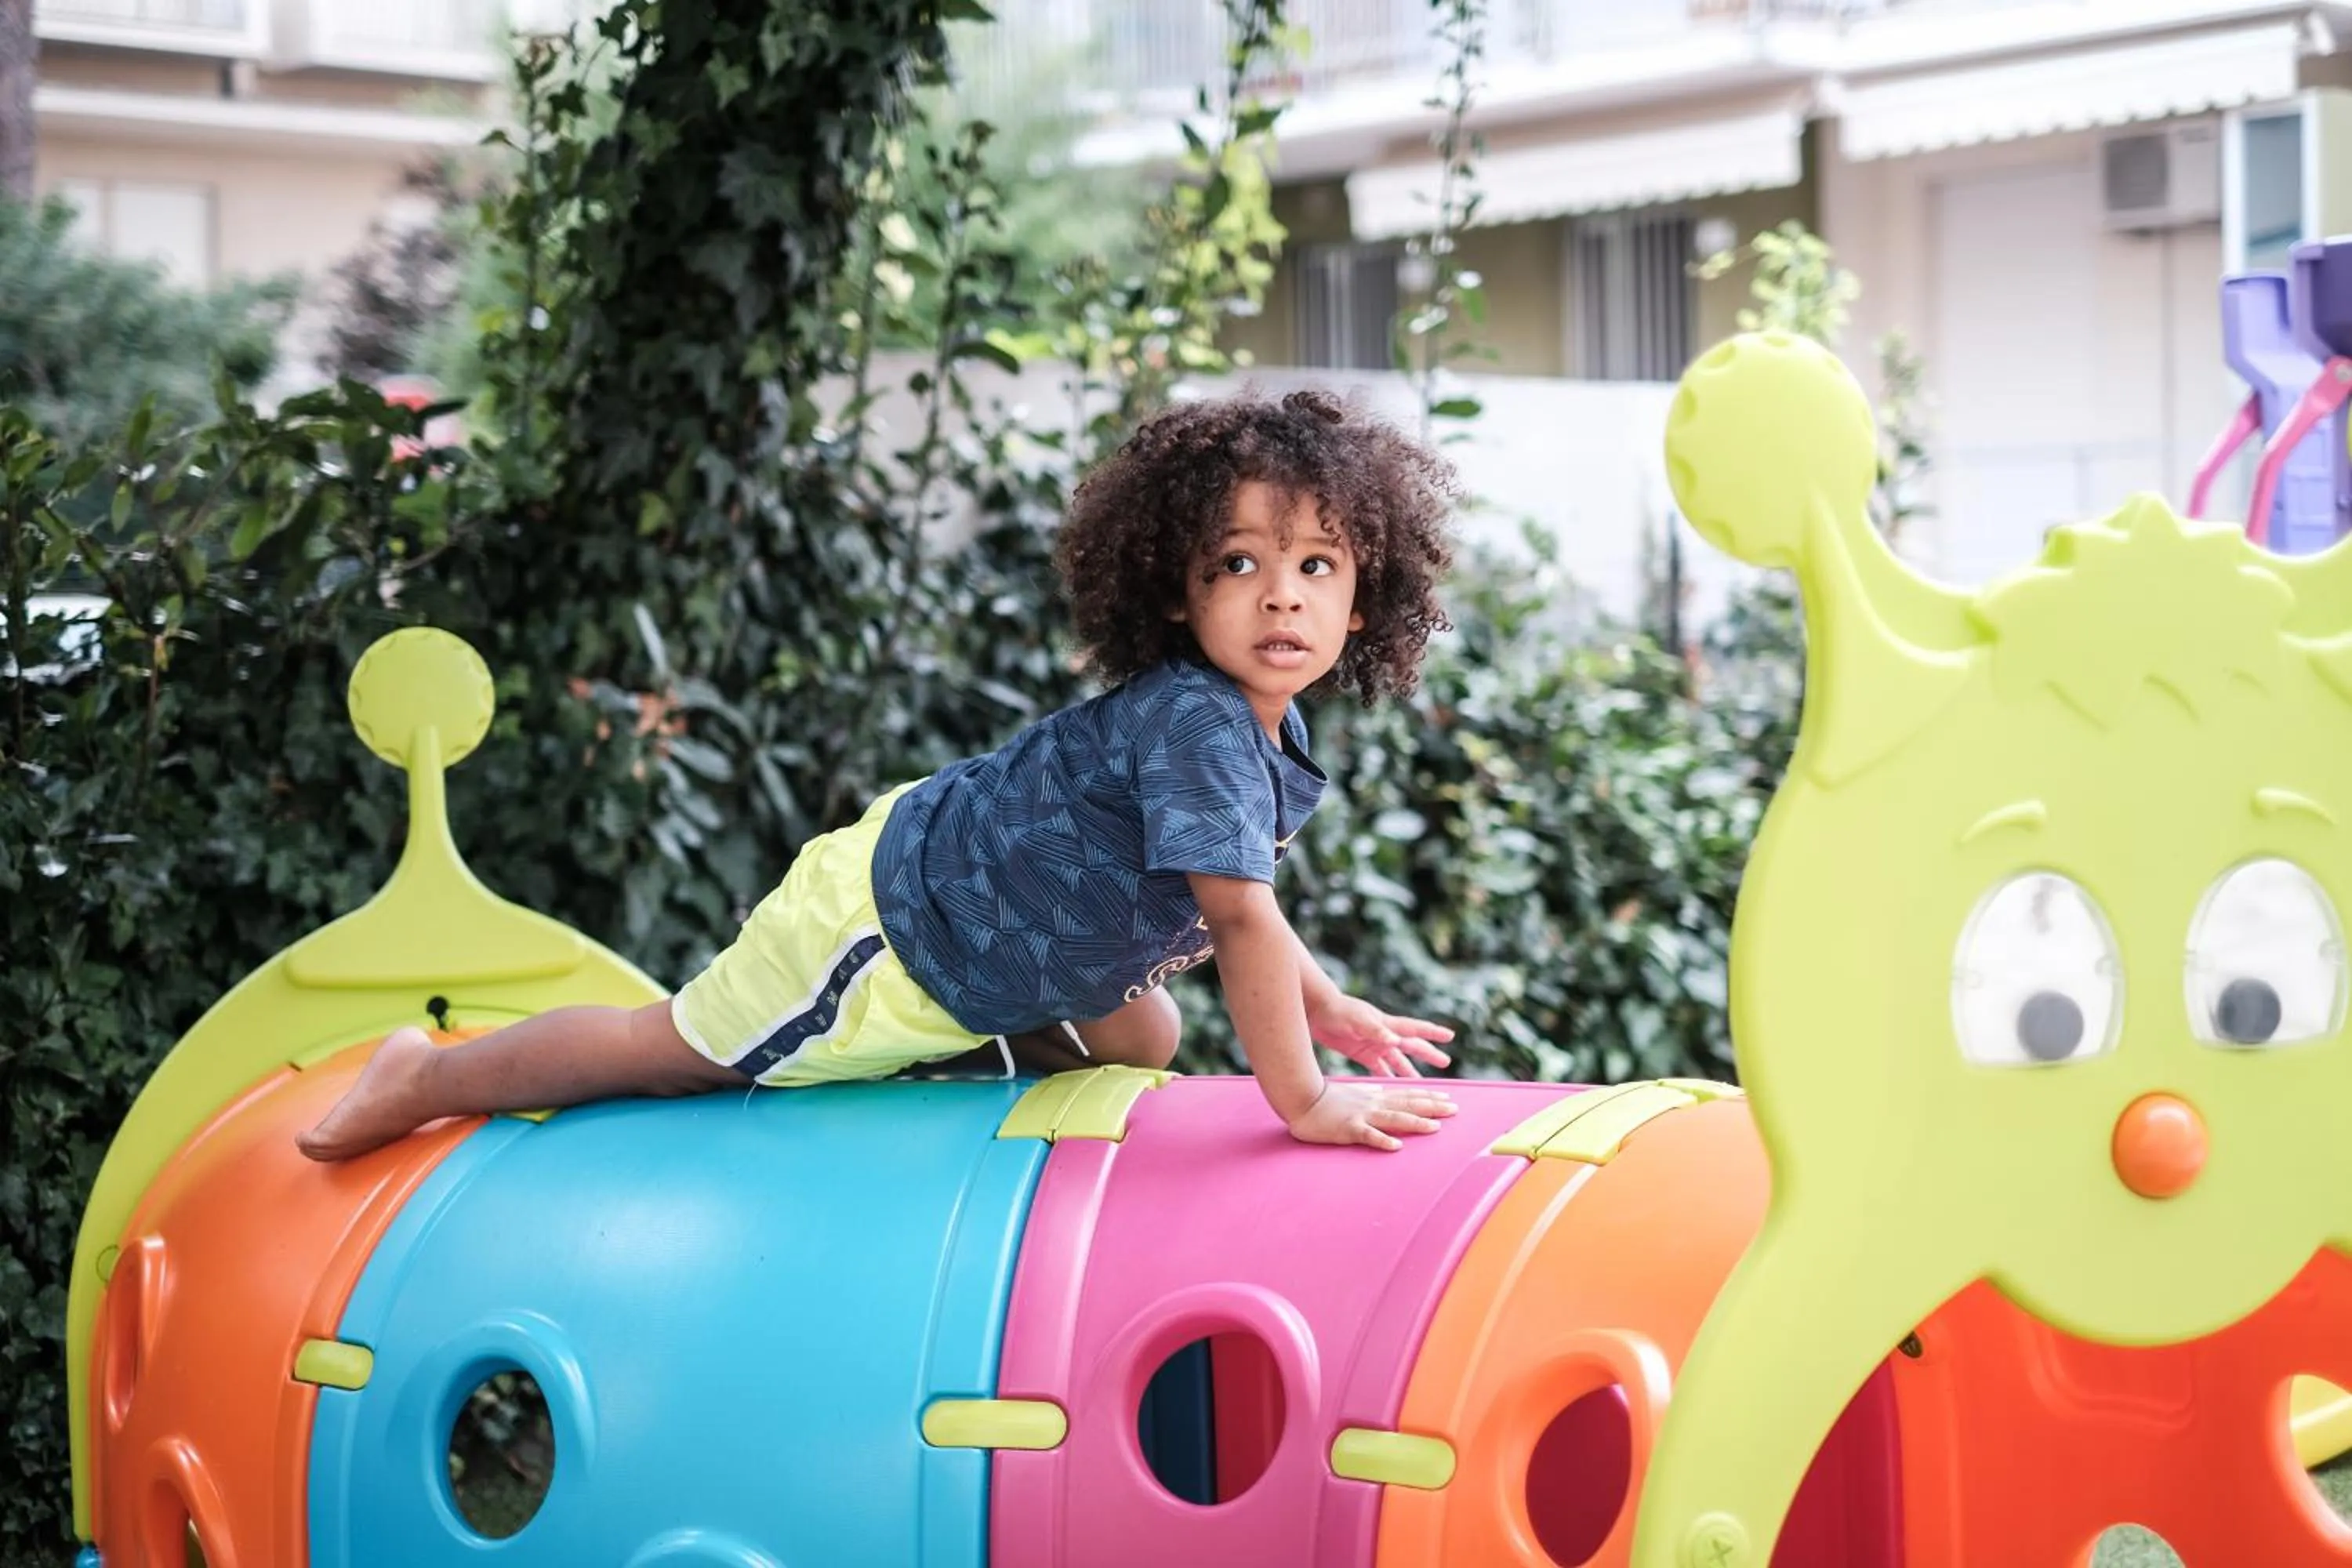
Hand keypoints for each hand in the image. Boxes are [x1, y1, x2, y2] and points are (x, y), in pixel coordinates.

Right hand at [1285, 1079, 1456, 1151]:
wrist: (1301, 1099)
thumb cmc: (1325, 1098)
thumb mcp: (1354, 1093)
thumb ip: (1372, 1094)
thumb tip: (1387, 1094)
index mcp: (1374, 1096)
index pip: (1407, 1095)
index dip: (1429, 1097)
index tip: (1449, 1099)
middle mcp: (1372, 1104)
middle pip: (1407, 1104)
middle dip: (1432, 1107)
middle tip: (1455, 1110)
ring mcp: (1361, 1115)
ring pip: (1393, 1118)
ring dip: (1415, 1123)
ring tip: (1435, 1128)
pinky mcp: (1348, 1128)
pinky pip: (1367, 1135)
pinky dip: (1382, 1140)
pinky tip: (1396, 1146)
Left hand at [1307, 993, 1454, 1076]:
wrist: (1317, 1011)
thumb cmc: (1339, 1011)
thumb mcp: (1358, 1020)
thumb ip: (1376, 1030)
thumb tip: (1396, 1040)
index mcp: (1387, 1025)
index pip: (1415, 1028)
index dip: (1433, 1033)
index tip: (1450, 1036)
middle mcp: (1385, 1035)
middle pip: (1411, 1046)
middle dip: (1428, 1054)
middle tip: (1445, 1062)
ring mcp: (1374, 1045)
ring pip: (1397, 1061)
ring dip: (1409, 1071)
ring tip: (1422, 1083)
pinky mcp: (1362, 1053)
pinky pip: (1379, 1068)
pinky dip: (1387, 1077)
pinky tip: (1393, 1087)